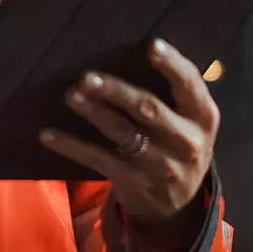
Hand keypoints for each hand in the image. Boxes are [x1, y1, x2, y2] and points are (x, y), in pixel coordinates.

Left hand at [39, 38, 219, 226]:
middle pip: (149, 109)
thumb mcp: (193, 123)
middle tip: (89, 76)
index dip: (172, 64)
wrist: (178, 206)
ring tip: (72, 95)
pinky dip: (71, 146)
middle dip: (118, 91)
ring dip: (94, 112)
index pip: (190, 85)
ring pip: (121, 132)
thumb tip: (136, 55)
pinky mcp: (133, 180)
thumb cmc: (180, 145)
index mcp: (203, 117)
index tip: (152, 45)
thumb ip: (179, 95)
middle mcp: (186, 140)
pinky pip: (98, 159)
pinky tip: (49, 134)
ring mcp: (159, 164)